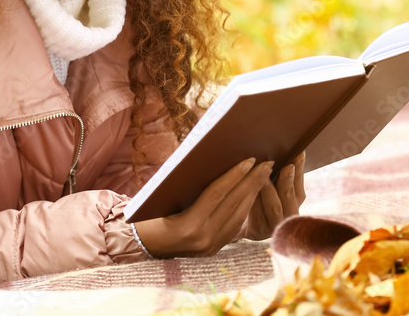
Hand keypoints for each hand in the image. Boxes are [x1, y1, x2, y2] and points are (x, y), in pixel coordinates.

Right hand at [133, 157, 273, 257]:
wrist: (141, 247)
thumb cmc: (148, 215)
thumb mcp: (163, 197)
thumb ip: (188, 184)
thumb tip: (210, 161)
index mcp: (188, 225)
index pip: (218, 195)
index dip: (235, 175)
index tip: (250, 159)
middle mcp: (203, 239)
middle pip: (233, 204)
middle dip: (252, 181)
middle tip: (267, 162)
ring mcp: (210, 246)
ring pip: (238, 215)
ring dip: (252, 193)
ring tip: (264, 174)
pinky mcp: (214, 249)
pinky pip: (235, 225)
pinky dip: (244, 207)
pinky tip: (252, 193)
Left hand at [246, 151, 305, 239]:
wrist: (232, 222)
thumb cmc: (251, 196)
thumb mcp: (265, 184)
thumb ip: (273, 172)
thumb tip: (278, 146)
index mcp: (294, 201)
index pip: (299, 183)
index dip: (301, 169)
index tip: (299, 153)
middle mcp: (288, 214)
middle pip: (289, 195)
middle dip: (287, 179)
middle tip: (286, 166)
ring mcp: (275, 225)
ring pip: (274, 206)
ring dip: (269, 189)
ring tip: (264, 175)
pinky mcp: (258, 232)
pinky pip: (256, 215)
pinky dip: (253, 201)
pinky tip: (246, 190)